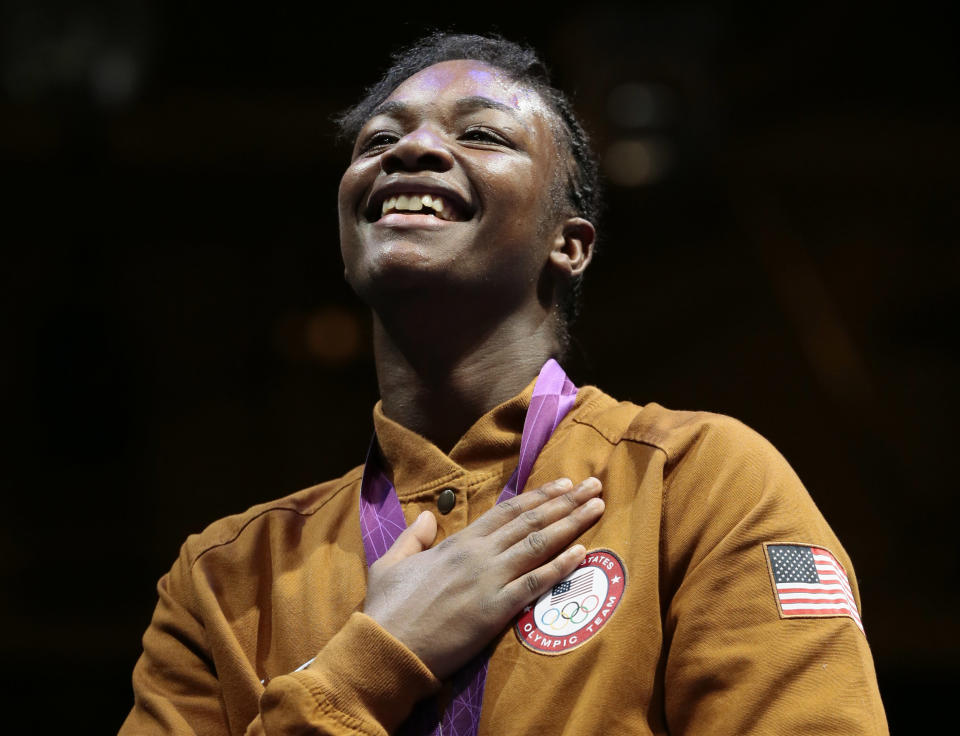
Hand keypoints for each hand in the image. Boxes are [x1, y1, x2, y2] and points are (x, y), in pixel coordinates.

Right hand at [362, 477, 603, 678]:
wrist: (386, 649)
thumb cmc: (387, 610)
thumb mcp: (391, 563)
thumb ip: (413, 538)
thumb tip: (427, 517)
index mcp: (456, 543)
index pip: (506, 511)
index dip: (537, 496)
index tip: (563, 484)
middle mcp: (478, 555)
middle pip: (530, 521)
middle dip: (565, 501)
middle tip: (594, 486)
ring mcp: (489, 581)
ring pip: (538, 544)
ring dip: (571, 523)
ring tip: (597, 507)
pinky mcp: (495, 611)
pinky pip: (535, 583)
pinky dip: (560, 565)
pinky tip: (583, 552)